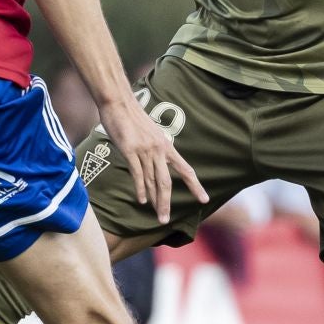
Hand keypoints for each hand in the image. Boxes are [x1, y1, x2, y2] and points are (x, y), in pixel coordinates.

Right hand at [99, 96, 207, 225]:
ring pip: (152, 181)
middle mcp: (159, 150)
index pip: (185, 169)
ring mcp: (145, 150)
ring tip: (157, 216)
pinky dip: (140, 188)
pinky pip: (137, 173)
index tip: (204, 199)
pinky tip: (142, 200)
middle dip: (167, 203)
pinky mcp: (130, 150)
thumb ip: (156, 149)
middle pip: (167, 182)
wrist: (119, 103)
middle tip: (165, 220)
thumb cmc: (133, 119)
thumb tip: (156, 165)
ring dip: (154, 201)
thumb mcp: (151, 134)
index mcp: (167, 146)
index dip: (195, 185)